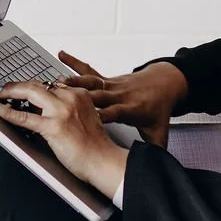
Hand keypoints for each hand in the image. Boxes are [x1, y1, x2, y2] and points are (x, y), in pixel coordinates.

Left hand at [0, 76, 122, 189]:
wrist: (103, 161)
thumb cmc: (94, 146)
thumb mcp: (84, 117)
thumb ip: (66, 109)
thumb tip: (40, 108)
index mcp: (79, 94)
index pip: (50, 85)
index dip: (32, 86)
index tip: (22, 87)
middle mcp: (70, 98)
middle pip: (37, 85)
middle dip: (17, 85)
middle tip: (4, 88)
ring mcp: (61, 111)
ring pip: (29, 93)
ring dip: (10, 92)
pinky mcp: (53, 126)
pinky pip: (24, 117)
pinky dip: (8, 112)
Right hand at [55, 50, 187, 151]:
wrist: (165, 84)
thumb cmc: (159, 108)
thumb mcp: (158, 130)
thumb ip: (156, 148)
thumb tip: (156, 166)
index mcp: (130, 109)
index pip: (113, 113)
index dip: (101, 116)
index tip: (87, 121)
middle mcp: (119, 95)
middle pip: (97, 96)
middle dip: (79, 98)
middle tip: (61, 99)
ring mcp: (111, 86)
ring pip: (90, 82)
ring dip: (72, 81)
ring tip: (55, 81)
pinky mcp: (107, 79)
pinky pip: (89, 70)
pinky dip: (74, 62)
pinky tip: (61, 54)